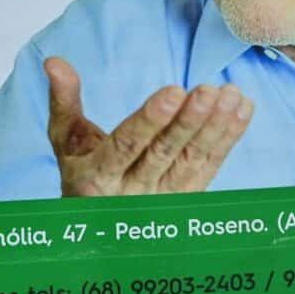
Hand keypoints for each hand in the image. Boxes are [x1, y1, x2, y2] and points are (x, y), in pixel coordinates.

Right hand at [43, 57, 253, 196]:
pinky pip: (209, 168)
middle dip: (189, 122)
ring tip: (231, 96)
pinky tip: (240, 110)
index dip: (150, 120)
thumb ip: (63, 101)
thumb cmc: (79, 176)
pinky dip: (227, 139)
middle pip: (165, 155)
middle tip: (209, 90)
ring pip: (192, 163)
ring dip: (215, 129)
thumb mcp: (64, 142)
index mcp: (96, 178)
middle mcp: (132, 195)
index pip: (126, 146)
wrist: (98, 232)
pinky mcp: (186, 200)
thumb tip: (54, 61)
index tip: (174, 91)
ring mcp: (163, 201)